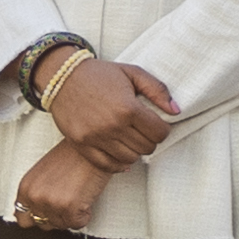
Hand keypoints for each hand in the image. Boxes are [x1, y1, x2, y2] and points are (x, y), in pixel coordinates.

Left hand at [10, 140, 111, 231]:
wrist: (90, 145)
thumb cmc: (72, 155)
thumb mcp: (44, 174)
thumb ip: (36, 193)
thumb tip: (35, 213)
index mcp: (25, 188)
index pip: (23, 218)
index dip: (39, 216)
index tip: (49, 210)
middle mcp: (35, 197)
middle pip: (42, 224)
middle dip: (55, 217)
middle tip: (66, 200)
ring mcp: (51, 204)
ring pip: (61, 225)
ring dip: (71, 215)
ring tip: (76, 194)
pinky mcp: (69, 209)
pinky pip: (78, 224)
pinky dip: (85, 215)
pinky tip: (85, 197)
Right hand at [42, 51, 180, 164]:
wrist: (63, 77)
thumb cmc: (100, 74)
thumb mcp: (132, 73)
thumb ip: (157, 90)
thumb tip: (175, 111)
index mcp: (128, 108)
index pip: (159, 133)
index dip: (163, 130)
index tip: (157, 125)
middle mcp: (113, 125)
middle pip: (146, 148)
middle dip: (149, 140)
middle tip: (143, 130)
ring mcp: (96, 138)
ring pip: (130, 159)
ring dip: (134, 151)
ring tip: (130, 139)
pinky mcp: (82, 145)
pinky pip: (107, 165)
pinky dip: (117, 164)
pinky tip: (120, 154)